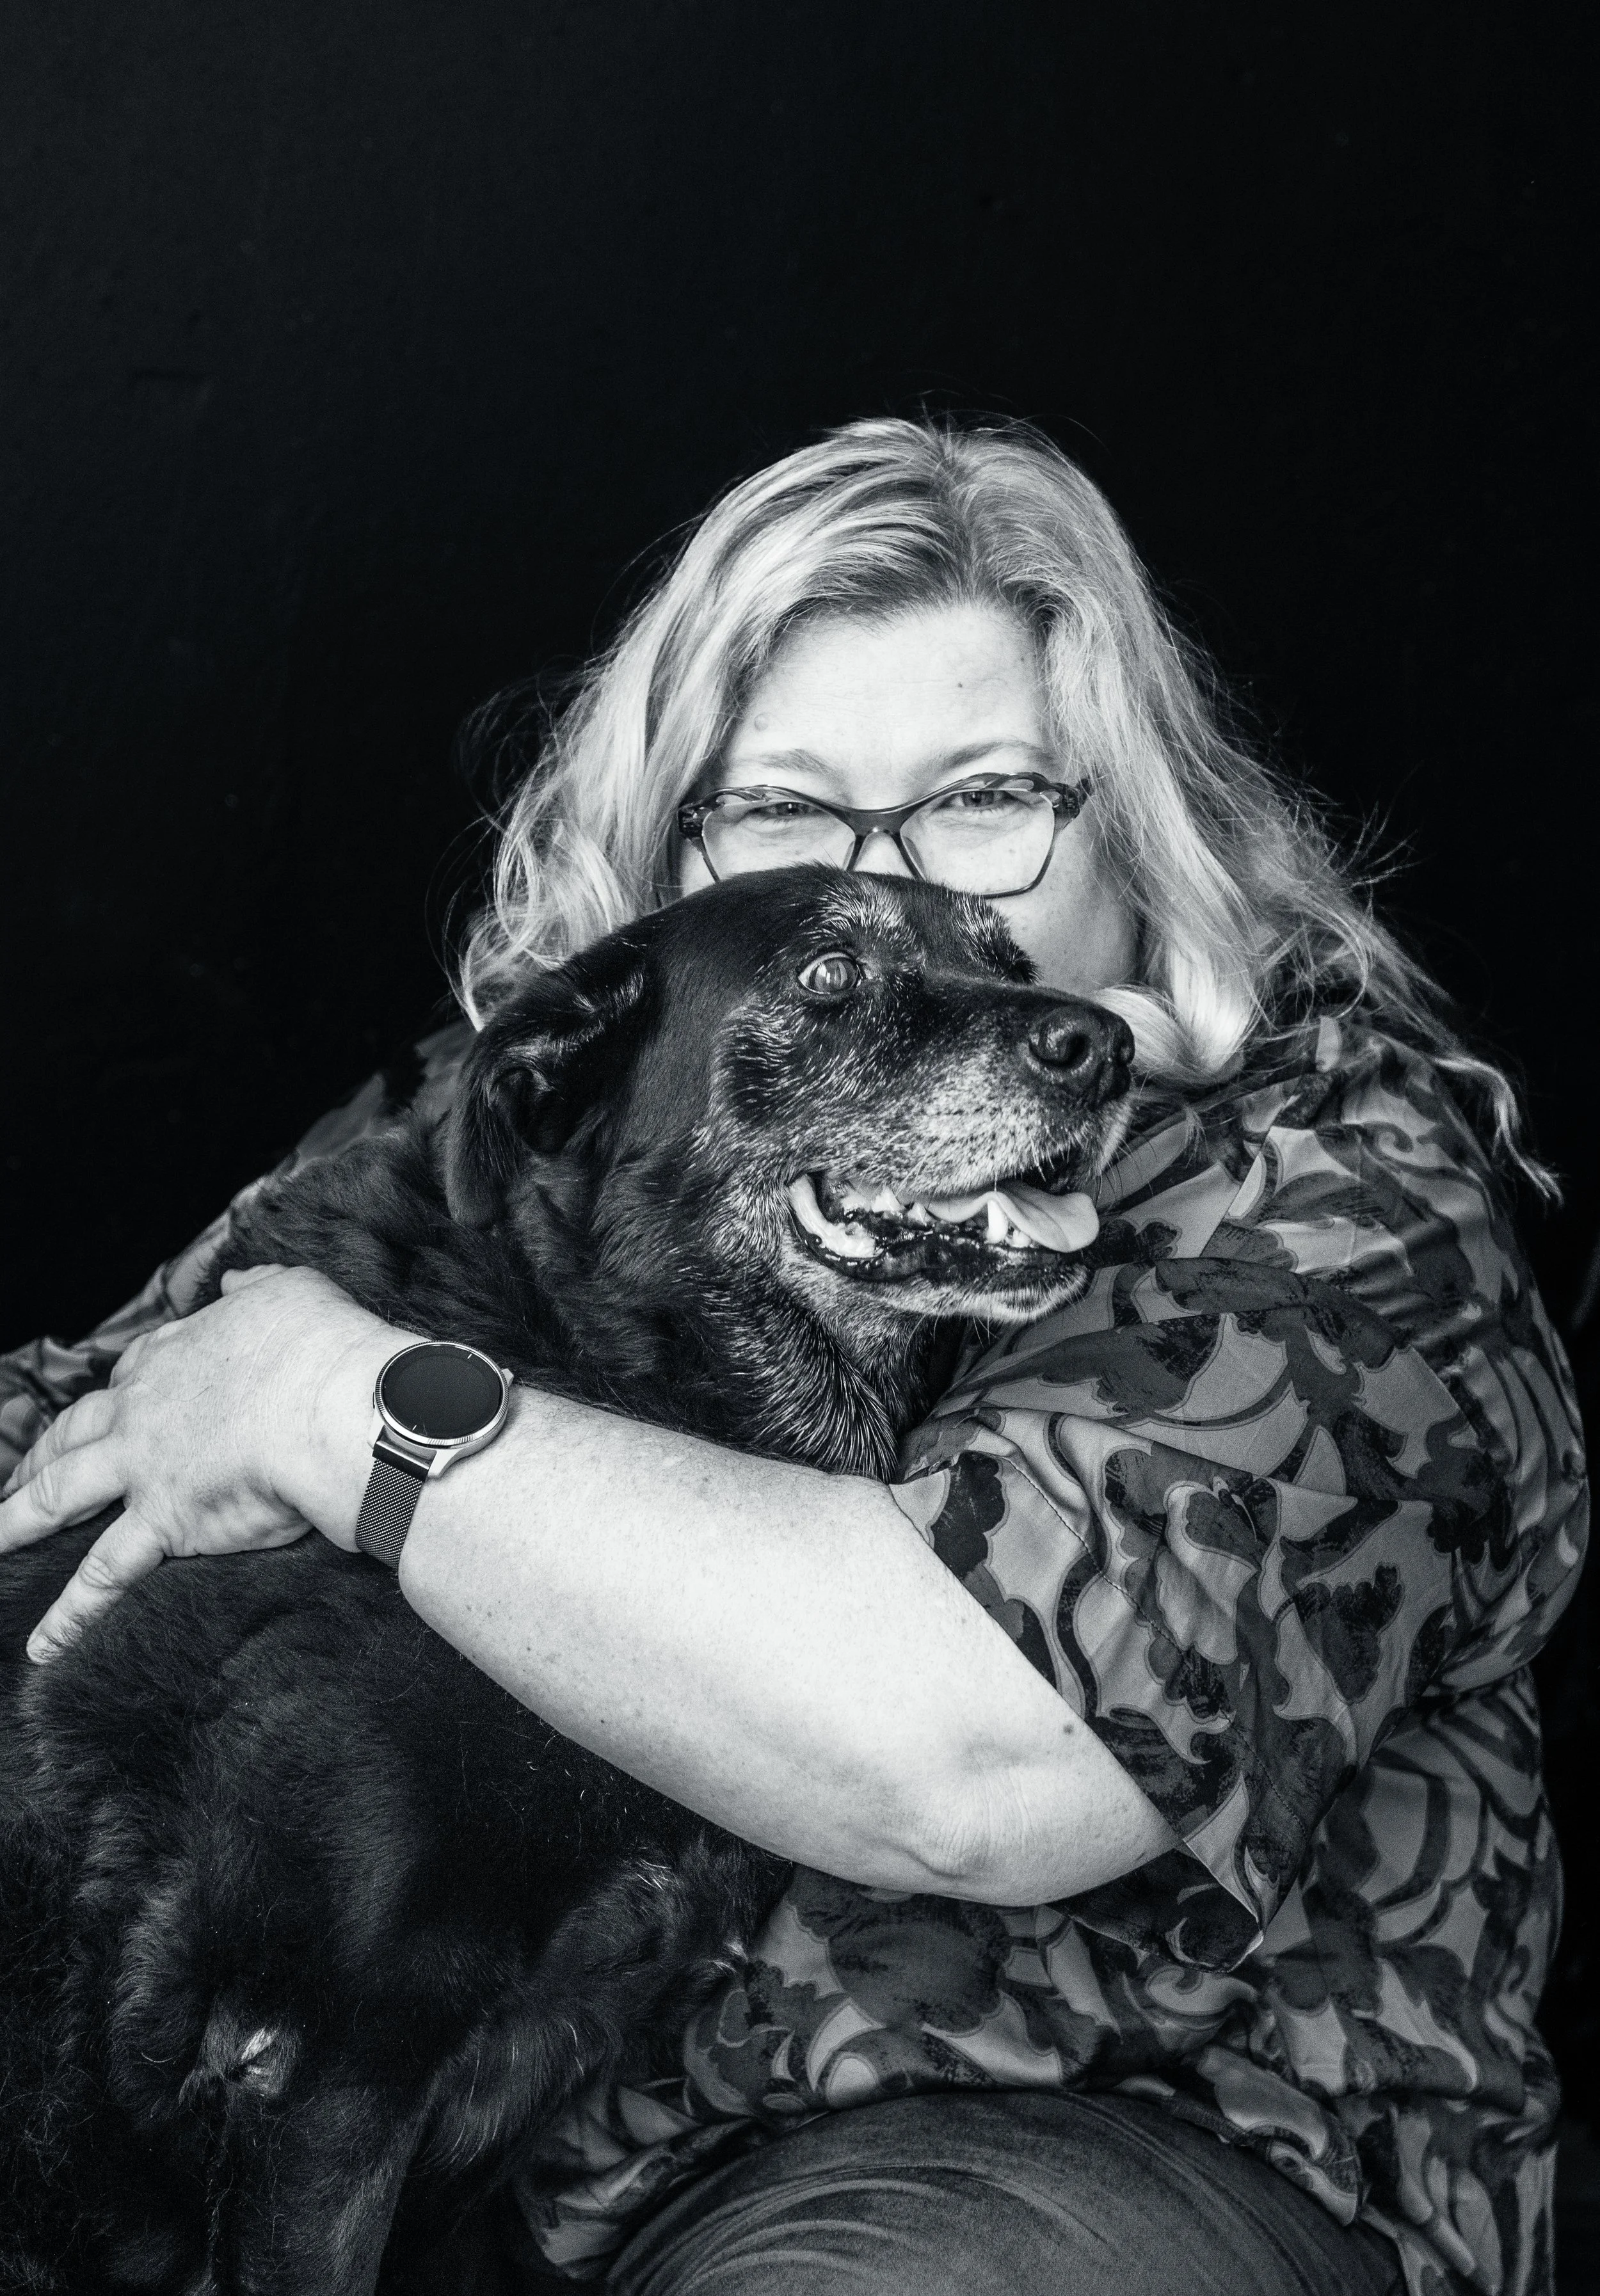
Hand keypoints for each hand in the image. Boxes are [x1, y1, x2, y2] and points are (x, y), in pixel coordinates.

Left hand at [0, 1265, 396, 1661]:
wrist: (328, 1398)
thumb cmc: (319, 1342)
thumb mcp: (291, 1289)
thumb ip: (259, 1288)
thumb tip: (242, 1281)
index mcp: (178, 1354)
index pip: (134, 1372)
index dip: (122, 1390)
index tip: (120, 1397)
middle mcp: (145, 1409)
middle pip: (76, 1431)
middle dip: (43, 1452)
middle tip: (21, 1473)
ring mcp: (144, 1467)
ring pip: (59, 1494)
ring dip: (18, 1520)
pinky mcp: (162, 1521)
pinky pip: (105, 1574)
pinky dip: (71, 1613)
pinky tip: (44, 1643)